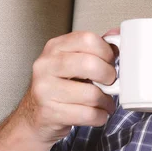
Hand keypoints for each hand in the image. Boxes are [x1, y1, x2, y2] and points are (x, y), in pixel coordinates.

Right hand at [15, 29, 118, 143]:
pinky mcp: (49, 113)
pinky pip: (88, 114)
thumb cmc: (60, 86)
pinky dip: (100, 116)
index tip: (110, 61)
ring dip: (106, 101)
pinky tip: (98, 114)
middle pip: (90, 64)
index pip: (88, 39)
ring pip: (92, 94)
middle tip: (110, 82)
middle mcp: (46, 65)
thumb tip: (117, 34)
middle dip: (108, 76)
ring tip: (105, 102)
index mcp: (55, 47)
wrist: (33, 116)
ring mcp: (44, 89)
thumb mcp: (74, 61)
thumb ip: (96, 48)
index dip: (107, 52)